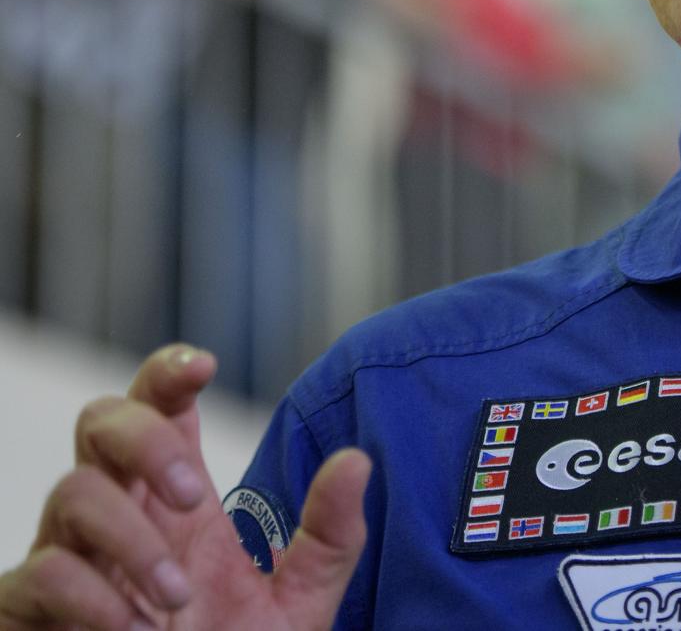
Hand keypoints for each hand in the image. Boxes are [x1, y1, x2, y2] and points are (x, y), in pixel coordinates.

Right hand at [0, 344, 370, 629]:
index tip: (204, 365)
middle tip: (193, 494)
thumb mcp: (298, 605)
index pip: (162, 406)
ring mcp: (71, 558)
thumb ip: (329, 537)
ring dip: (131, 539)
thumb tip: (358, 460)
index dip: (170, 371)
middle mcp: (119, 512)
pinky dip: (92, 598)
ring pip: (70, 490)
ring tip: (176, 599)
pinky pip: (42, 573)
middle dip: (144, 437)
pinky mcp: (32, 611)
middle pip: (101, 420)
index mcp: (178, 498)